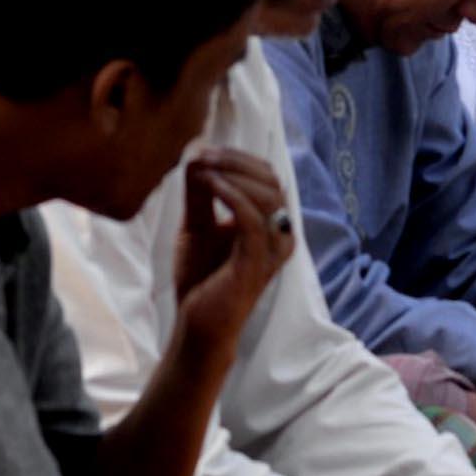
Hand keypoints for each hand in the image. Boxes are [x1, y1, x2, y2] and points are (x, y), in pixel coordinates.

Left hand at [169, 149, 293, 355]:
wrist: (197, 326)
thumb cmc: (201, 279)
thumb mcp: (196, 226)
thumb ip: (199, 195)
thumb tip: (196, 155)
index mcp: (270, 224)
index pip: (267, 176)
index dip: (238, 157)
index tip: (204, 150)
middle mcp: (279, 235)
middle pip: (271, 180)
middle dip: (236, 161)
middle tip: (202, 155)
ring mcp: (272, 250)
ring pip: (268, 196)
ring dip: (233, 174)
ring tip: (203, 169)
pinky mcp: (257, 263)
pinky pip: (252, 220)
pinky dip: (231, 195)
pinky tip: (209, 185)